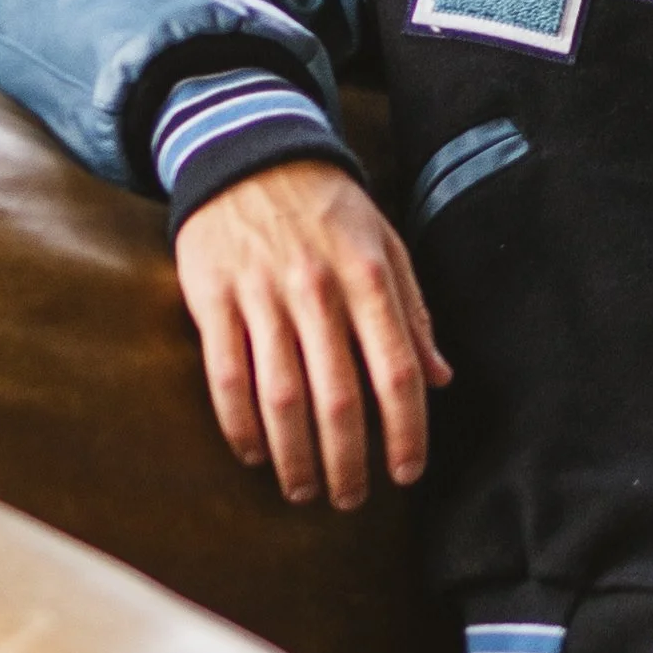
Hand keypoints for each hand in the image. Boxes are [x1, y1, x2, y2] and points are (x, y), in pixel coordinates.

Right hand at [173, 160, 450, 510]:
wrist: (249, 153)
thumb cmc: (328, 208)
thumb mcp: (387, 245)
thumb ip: (412, 314)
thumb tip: (440, 379)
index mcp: (370, 278)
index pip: (397, 371)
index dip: (406, 430)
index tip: (406, 472)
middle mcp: (318, 291)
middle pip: (339, 397)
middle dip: (348, 461)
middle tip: (350, 500)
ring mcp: (261, 296)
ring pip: (281, 397)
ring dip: (294, 456)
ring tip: (304, 490)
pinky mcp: (213, 299)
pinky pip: (226, 376)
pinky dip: (240, 425)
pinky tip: (253, 454)